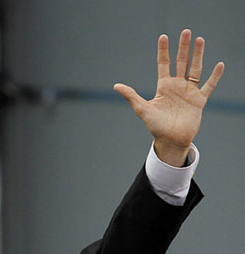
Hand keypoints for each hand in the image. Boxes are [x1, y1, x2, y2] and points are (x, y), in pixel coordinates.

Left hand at [114, 29, 224, 166]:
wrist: (170, 140)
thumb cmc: (155, 126)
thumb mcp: (142, 109)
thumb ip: (131, 95)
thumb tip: (116, 86)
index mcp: (164, 86)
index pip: (164, 64)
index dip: (163, 51)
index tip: (163, 37)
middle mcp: (177, 86)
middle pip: (181, 62)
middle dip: (183, 47)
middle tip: (186, 32)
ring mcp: (189, 92)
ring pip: (195, 69)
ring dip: (198, 55)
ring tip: (200, 40)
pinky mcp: (199, 100)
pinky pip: (208, 85)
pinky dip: (214, 76)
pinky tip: (219, 65)